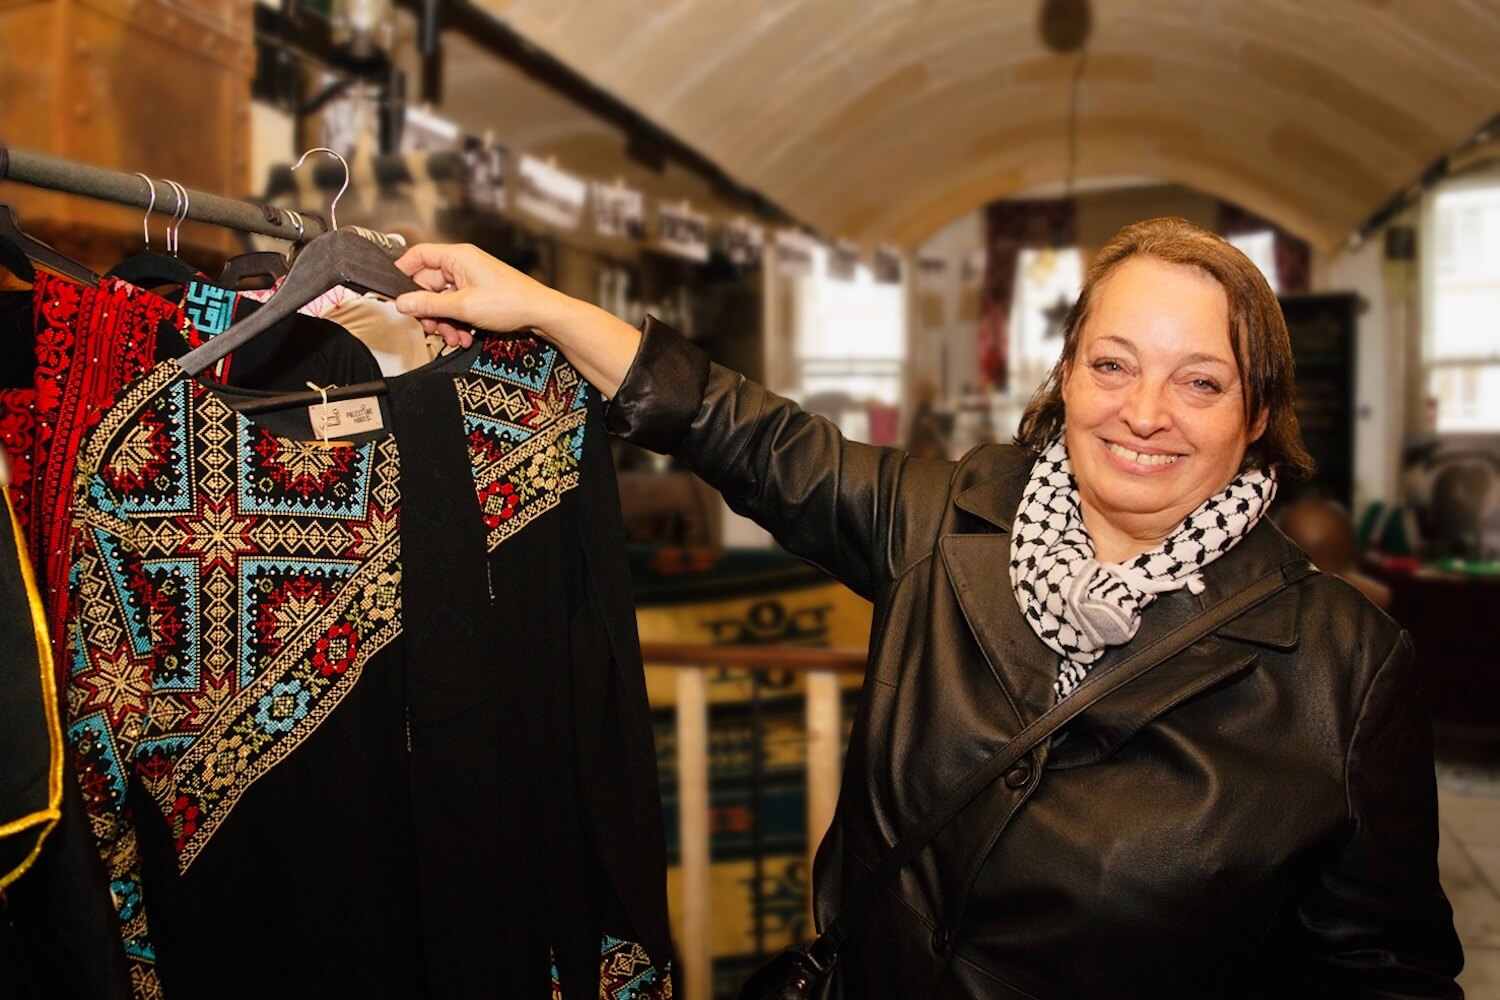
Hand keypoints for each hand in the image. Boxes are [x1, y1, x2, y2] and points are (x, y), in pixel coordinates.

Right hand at [394, 241, 643, 396]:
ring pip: (442, 300)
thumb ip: (429, 305)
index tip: (392, 293)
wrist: (542, 314)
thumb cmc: (509, 303)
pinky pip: (457, 307)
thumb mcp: (464, 307)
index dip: (401, 272)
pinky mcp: (479, 294)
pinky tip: (465, 338)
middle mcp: (462, 264)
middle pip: (428, 284)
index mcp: (457, 257)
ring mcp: (471, 279)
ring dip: (444, 321)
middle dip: (428, 310)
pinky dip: (458, 323)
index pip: (418, 255)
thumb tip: (401, 303)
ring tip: (454, 339)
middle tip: (430, 329)